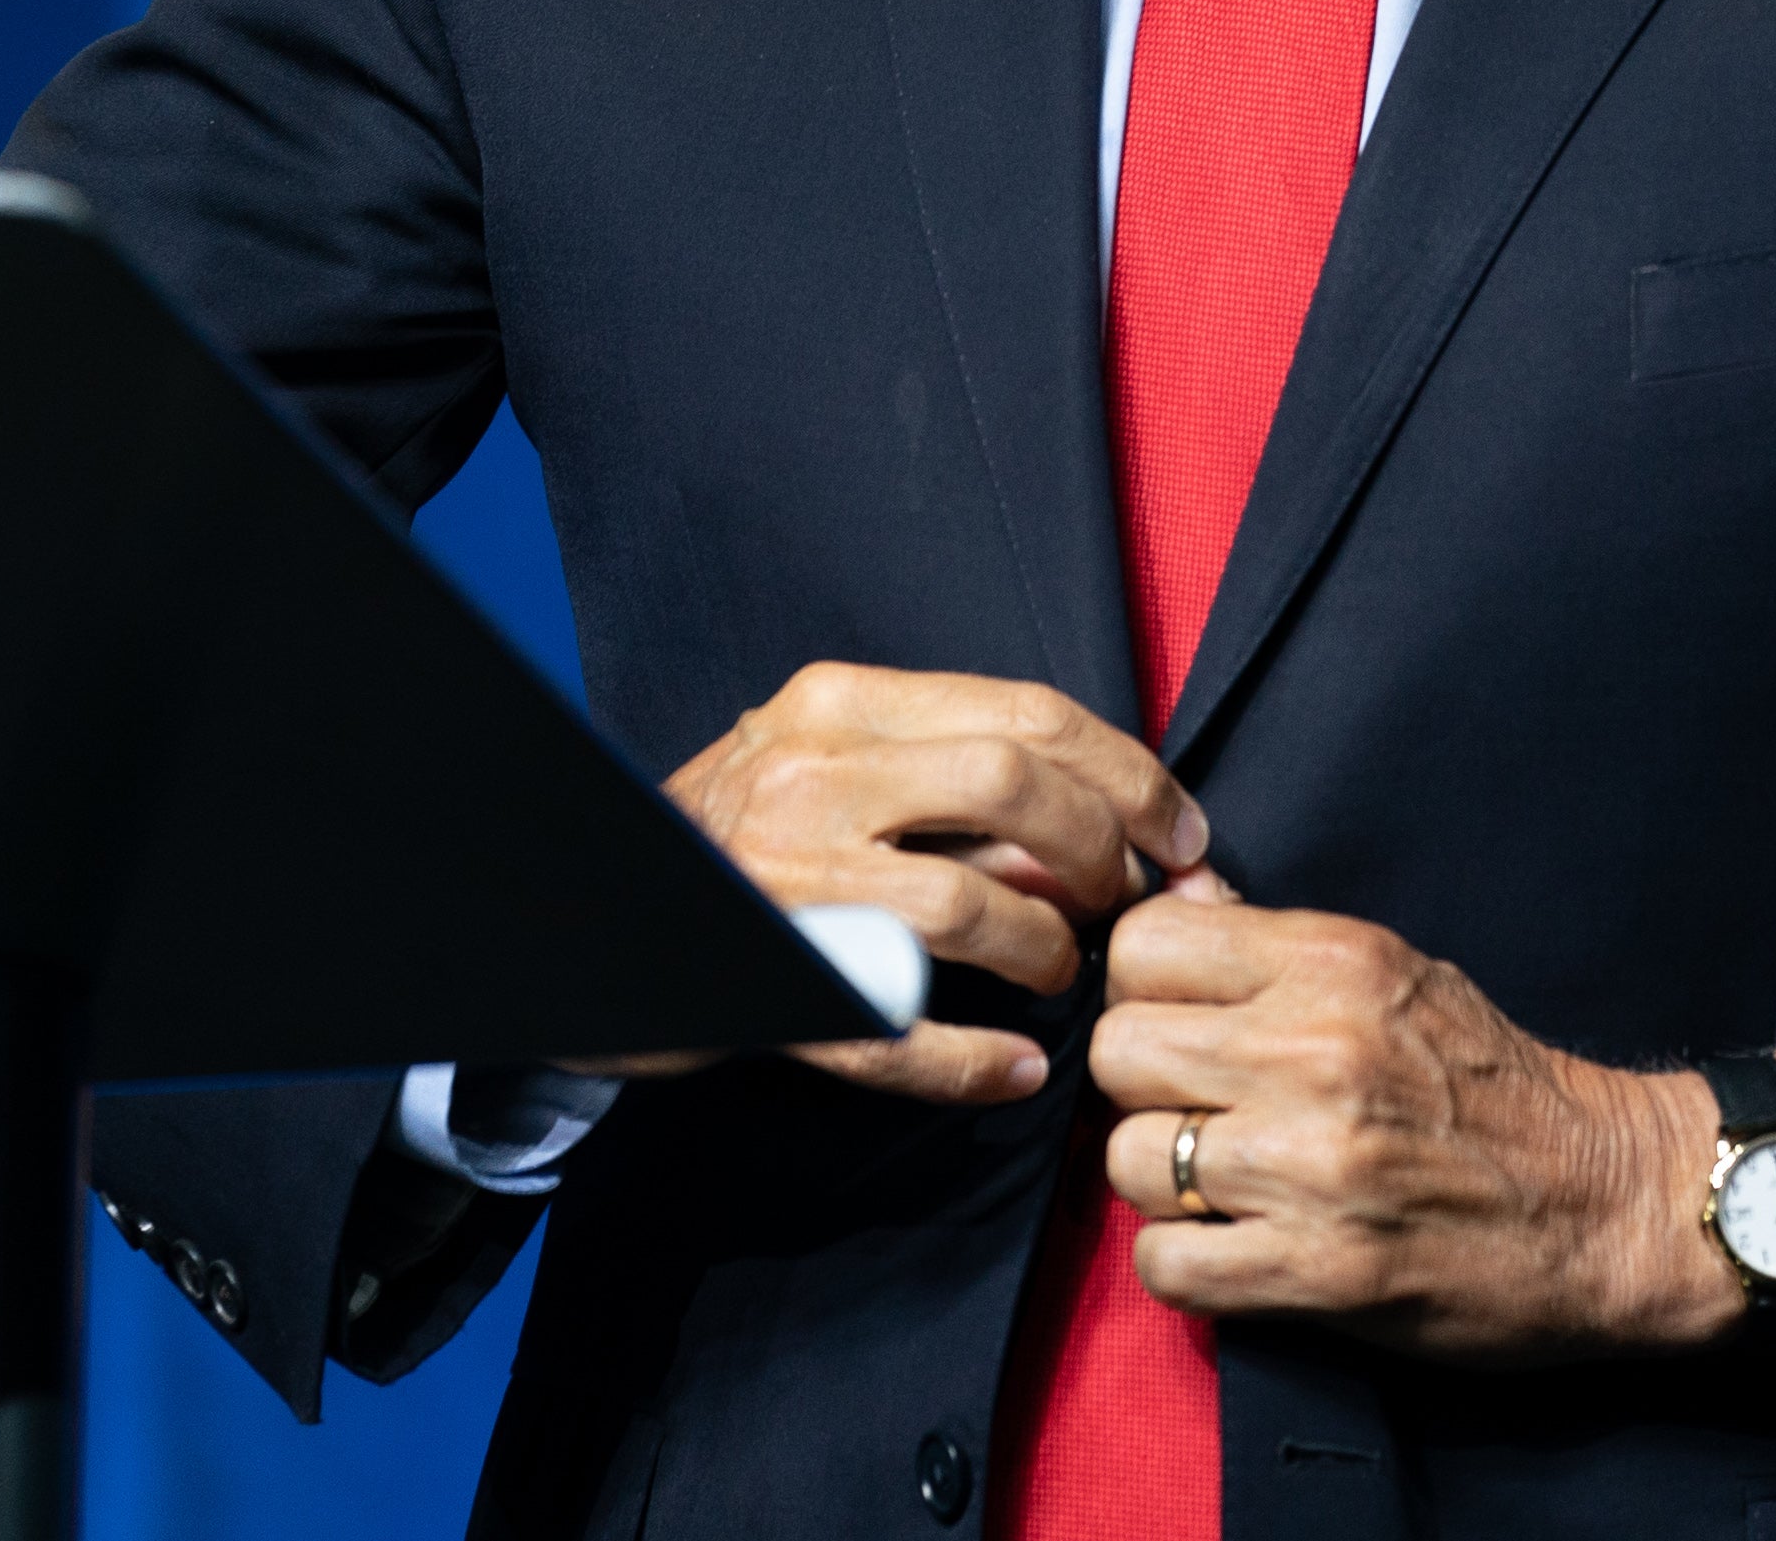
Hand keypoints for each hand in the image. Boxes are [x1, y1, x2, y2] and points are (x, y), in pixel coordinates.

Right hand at [642, 664, 1208, 1107]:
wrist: (593, 912)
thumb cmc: (740, 836)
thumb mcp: (830, 765)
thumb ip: (950, 779)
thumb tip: (1108, 828)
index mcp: (839, 705)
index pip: (1027, 714)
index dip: (1130, 775)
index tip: (1182, 834)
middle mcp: (809, 776)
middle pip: (1011, 789)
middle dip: (1100, 852)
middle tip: (1123, 905)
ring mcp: (785, 882)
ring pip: (967, 907)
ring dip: (1045, 951)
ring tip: (1060, 973)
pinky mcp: (770, 984)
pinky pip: (895, 1032)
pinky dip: (973, 1061)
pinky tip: (1020, 1071)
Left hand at [1081, 875, 1769, 1356]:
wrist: (1614, 1207)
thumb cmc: (1501, 1088)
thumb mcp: (1401, 974)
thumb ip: (1279, 948)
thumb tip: (1175, 897)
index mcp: (1334, 965)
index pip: (1142, 944)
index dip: (1143, 989)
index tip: (1178, 1024)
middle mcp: (1314, 1052)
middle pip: (1118, 1052)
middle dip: (1144, 1089)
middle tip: (1199, 1113)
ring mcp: (1311, 1165)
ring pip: (1128, 1161)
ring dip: (1165, 1186)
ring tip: (1226, 1188)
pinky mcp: (1318, 1271)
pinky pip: (1164, 1265)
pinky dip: (1187, 1266)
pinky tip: (1236, 1251)